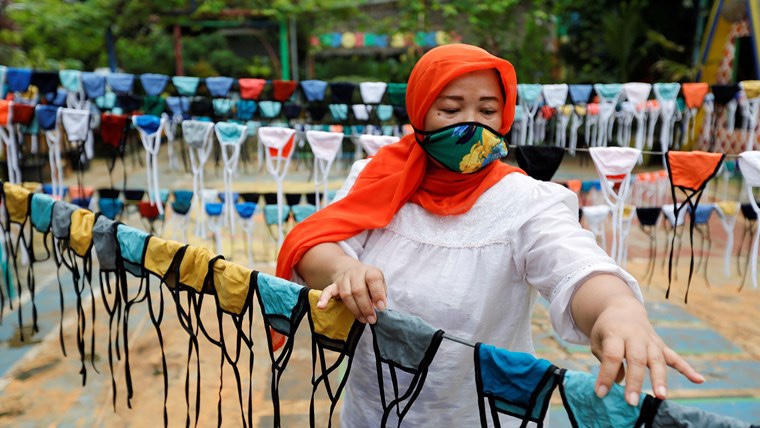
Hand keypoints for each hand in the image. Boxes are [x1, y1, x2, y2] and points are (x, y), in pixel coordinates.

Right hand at [316, 263, 386, 323]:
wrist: (355, 272)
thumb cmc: (370, 283)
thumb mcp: (380, 284)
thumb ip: (380, 294)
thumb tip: (378, 307)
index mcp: (370, 271)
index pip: (373, 279)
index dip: (378, 294)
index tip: (381, 308)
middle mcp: (356, 273)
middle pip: (358, 290)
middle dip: (366, 307)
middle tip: (371, 319)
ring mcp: (344, 279)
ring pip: (346, 295)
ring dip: (355, 309)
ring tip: (362, 319)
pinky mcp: (334, 285)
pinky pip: (327, 291)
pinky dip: (324, 299)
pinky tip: (321, 307)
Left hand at [590, 297, 704, 404]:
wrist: (623, 309)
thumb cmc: (607, 330)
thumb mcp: (598, 341)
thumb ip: (605, 360)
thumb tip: (619, 381)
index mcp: (615, 333)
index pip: (612, 356)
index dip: (606, 375)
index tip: (601, 393)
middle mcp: (635, 336)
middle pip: (637, 359)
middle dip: (635, 381)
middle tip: (631, 402)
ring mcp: (651, 341)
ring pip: (657, 360)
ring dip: (660, 379)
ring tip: (661, 396)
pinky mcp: (661, 345)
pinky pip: (676, 358)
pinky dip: (687, 369)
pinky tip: (699, 380)